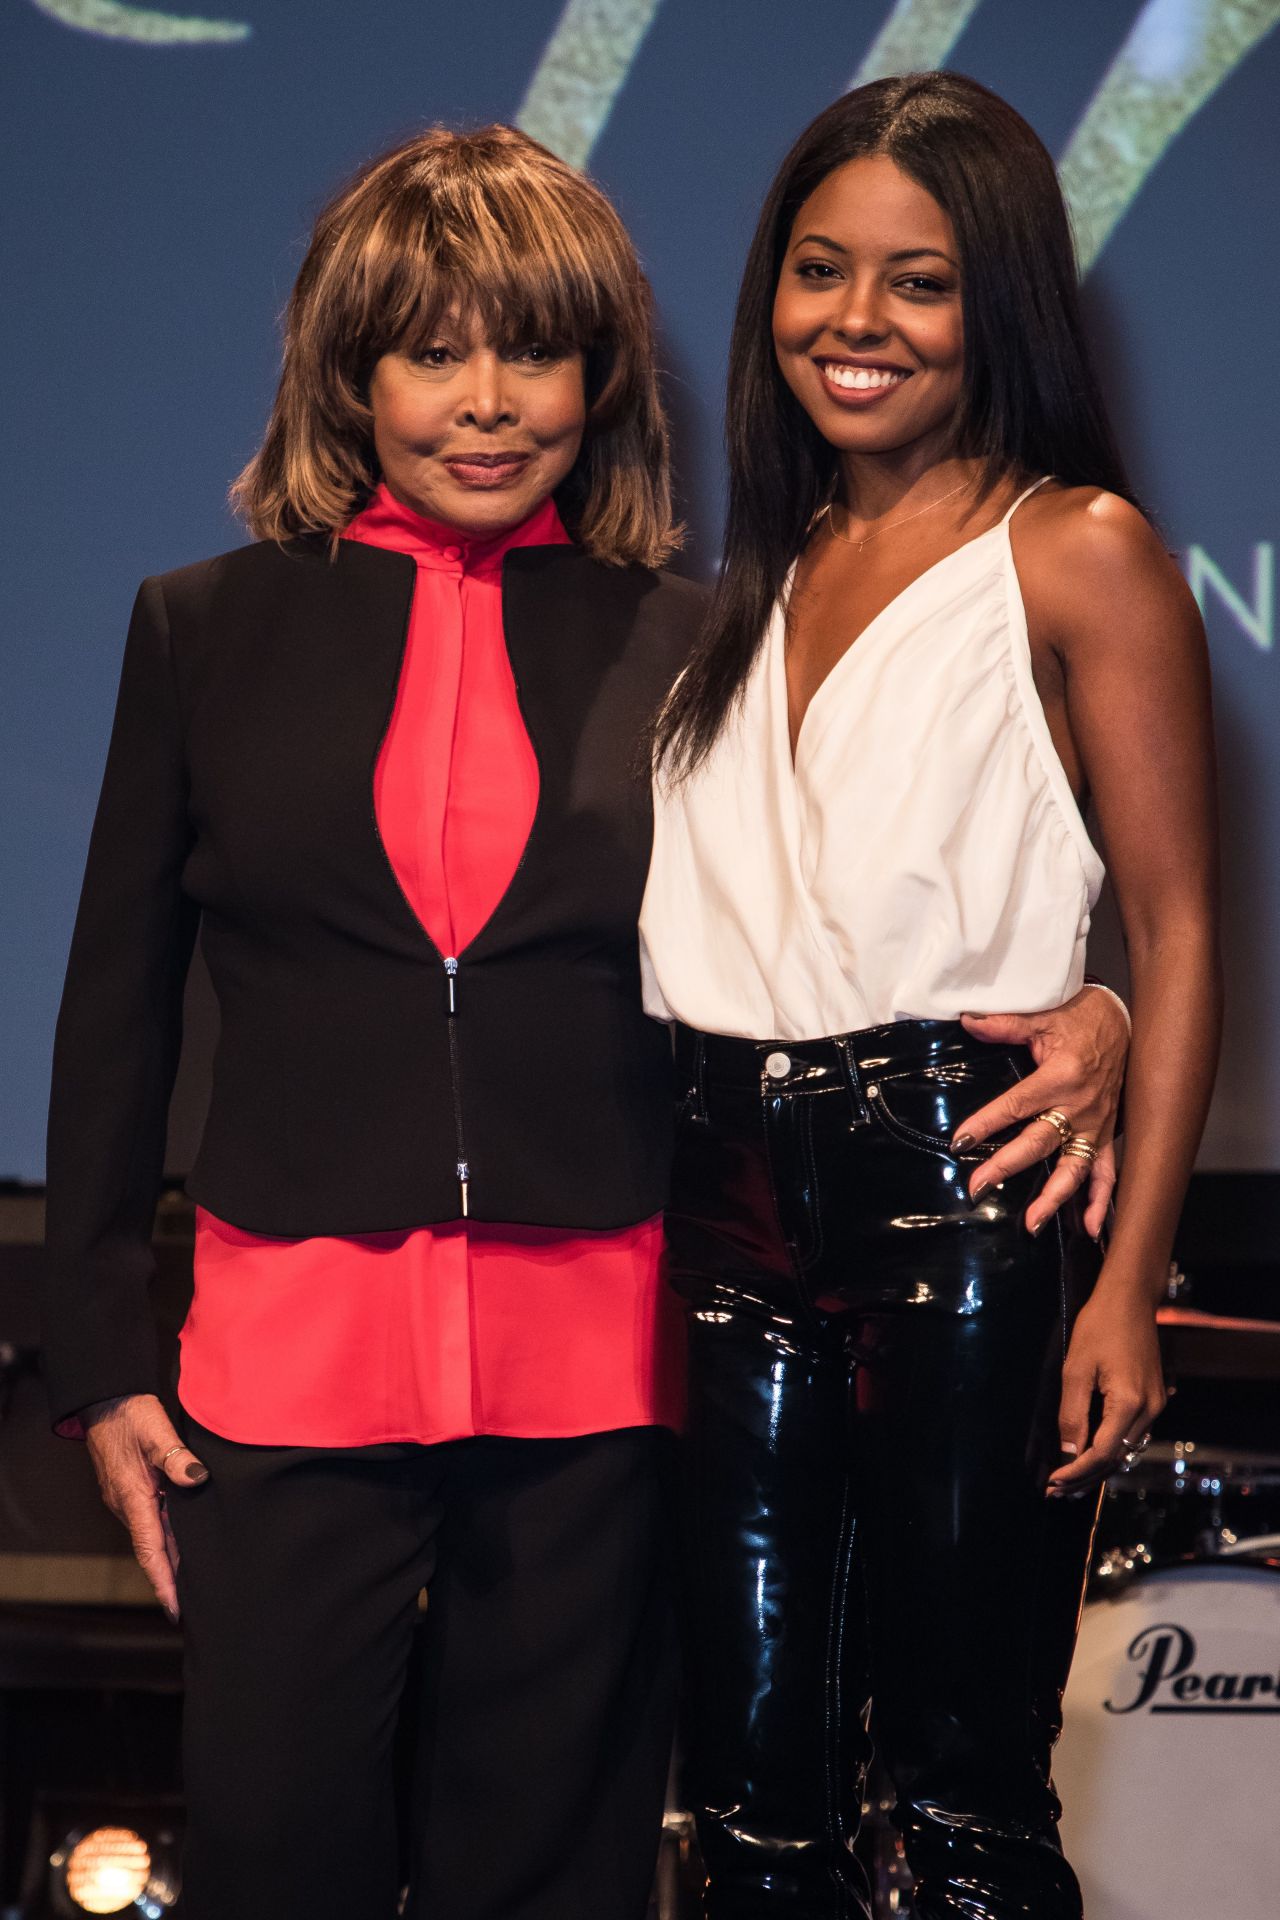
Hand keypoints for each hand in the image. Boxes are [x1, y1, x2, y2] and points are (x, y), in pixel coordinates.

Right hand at [82, 1393, 208, 1618]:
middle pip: (153, 1551)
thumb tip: (196, 1478)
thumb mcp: (157, 1431)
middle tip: (194, 1606)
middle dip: (170, 1581)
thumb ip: (177, 1456)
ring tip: (194, 1583)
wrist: (105, 1400)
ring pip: (154, 1536)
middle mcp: (128, 1505)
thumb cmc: (130, 1414)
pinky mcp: (133, 1490)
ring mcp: (129, 1499)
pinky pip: (153, 1521)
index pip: (151, 1550)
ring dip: (171, 1560)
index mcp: (133, 1497)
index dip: (164, 1582)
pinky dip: (169, 1537)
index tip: (176, 1610)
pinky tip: (185, 1543)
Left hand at [952, 986, 1128, 1235]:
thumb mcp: (1041, 1016)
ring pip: (1075, 1168)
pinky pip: (1107, 1172)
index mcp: (1061, 1076)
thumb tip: (967, 1021)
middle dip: (1006, 1167)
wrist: (1122, 1019)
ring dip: (1054, 1198)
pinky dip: (1100, 1201)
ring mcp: (1097, 1123)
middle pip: (1039, 1143)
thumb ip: (1004, 1024)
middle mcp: (1081, 1105)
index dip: (986, 1123)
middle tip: (977, 1187)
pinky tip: (1089, 1229)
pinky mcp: (1108, 1132)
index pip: (1016, 1105)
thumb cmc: (1079, 1016)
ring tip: (1032, 1223)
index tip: (960, 1142)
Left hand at [1047, 1287, 1165, 1494]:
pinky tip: (1088, 1456)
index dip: (1075, 1472)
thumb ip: (1072, 1414)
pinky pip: (1131, 1436)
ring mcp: (1155, 1406)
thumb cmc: (1099, 1326)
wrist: (1129, 1299)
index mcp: (1129, 1403)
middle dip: (1084, 1478)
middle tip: (1055, 1492)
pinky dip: (1109, 1450)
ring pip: (1125, 1451)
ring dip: (1097, 1468)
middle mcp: (1149, 1410)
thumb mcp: (1075, 1369)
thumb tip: (1068, 1454)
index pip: (1100, 1453)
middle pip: (1116, 1459)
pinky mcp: (1153, 1399)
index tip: (1051, 1484)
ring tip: (1067, 1482)